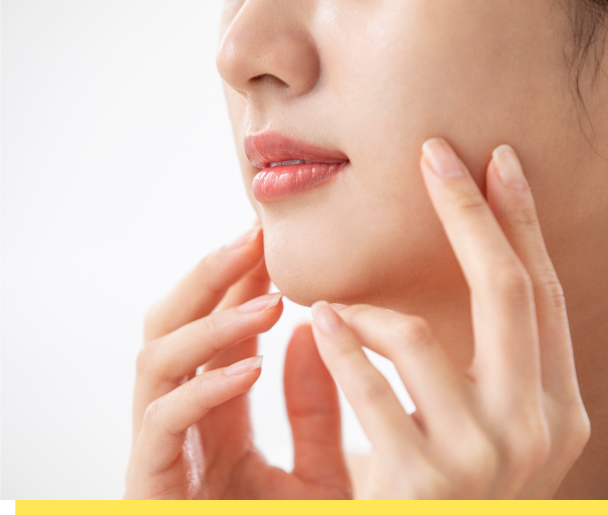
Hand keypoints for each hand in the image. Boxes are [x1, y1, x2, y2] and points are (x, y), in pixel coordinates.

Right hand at [125, 226, 350, 498]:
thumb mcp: (318, 470)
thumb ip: (314, 408)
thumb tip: (310, 334)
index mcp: (215, 416)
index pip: (212, 329)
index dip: (236, 281)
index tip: (272, 243)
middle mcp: (179, 425)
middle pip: (169, 328)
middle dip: (208, 279)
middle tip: (254, 239)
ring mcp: (160, 454)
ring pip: (155, 363)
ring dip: (209, 325)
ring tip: (268, 301)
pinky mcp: (150, 487)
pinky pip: (163, 425)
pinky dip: (204, 389)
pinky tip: (252, 366)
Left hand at [310, 140, 589, 498]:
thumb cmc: (447, 493)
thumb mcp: (483, 429)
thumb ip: (480, 364)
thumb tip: (457, 269)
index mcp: (557, 409)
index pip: (542, 294)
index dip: (519, 222)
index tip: (496, 161)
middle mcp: (537, 428)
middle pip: (506, 289)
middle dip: (470, 211)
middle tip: (434, 154)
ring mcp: (484, 458)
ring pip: (421, 334)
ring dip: (369, 307)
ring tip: (334, 309)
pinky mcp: (424, 483)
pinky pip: (371, 382)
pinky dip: (339, 343)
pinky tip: (318, 323)